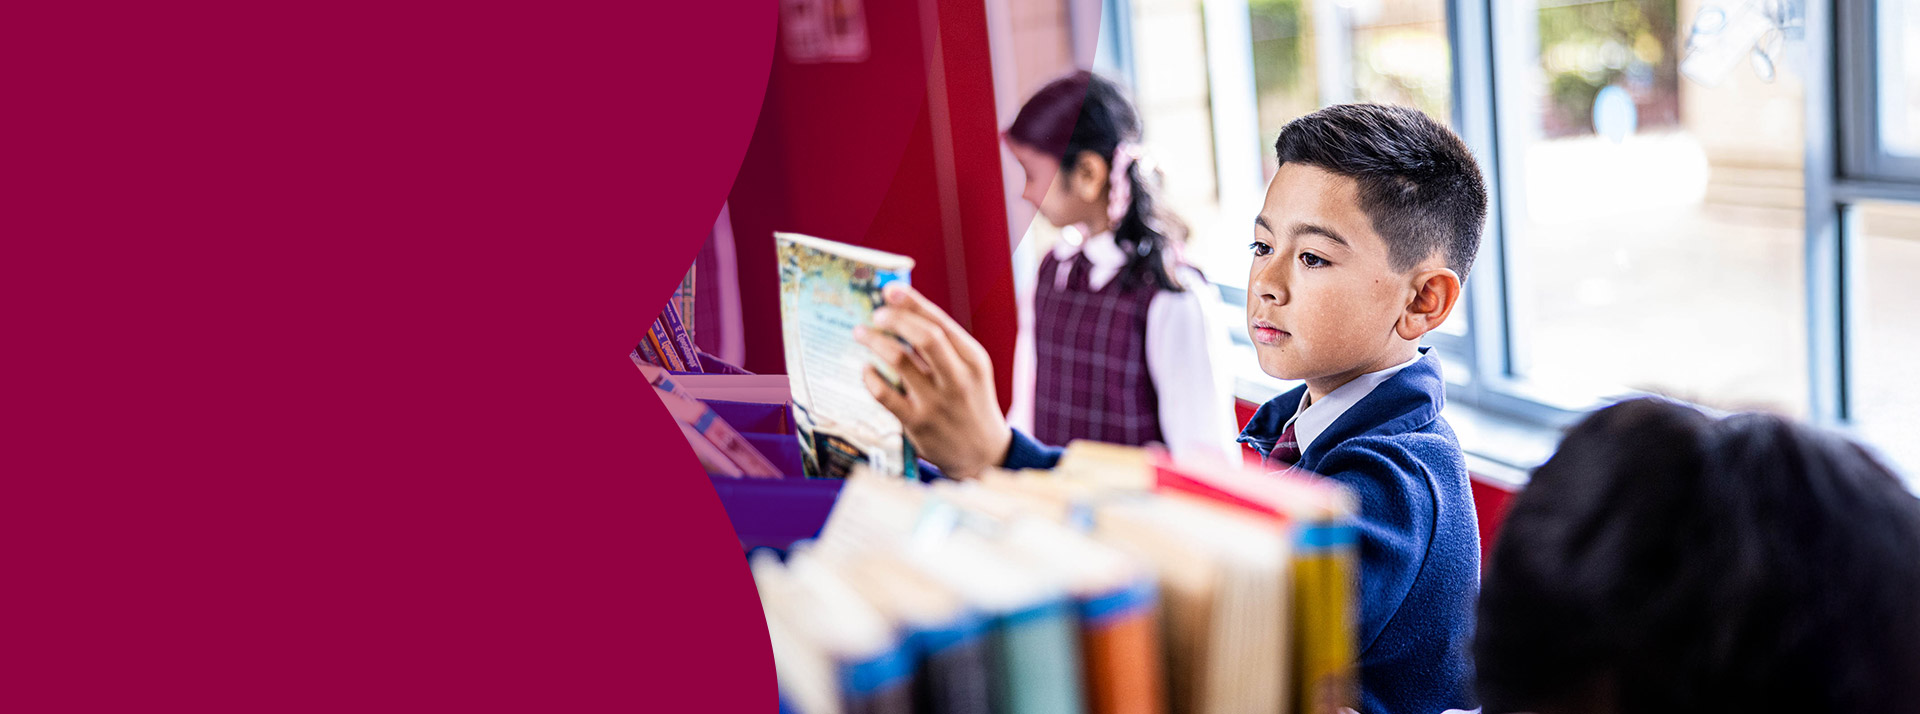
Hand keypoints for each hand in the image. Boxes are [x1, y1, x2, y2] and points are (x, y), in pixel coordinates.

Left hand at [854, 283, 1011, 479]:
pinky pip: (885, 393)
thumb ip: (944, 345)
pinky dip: (870, 377)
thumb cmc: (970, 401)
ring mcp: (937, 402)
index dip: (913, 302)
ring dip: (875, 341)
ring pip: (900, 360)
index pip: (941, 322)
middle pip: (925, 337)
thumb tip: (902, 312)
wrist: (983, 452)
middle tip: (876, 314)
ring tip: (861, 333)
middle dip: (896, 319)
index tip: (890, 290)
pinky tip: (866, 369)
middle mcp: (958, 378)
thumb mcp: (970, 370)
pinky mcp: (918, 423)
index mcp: (973, 359)